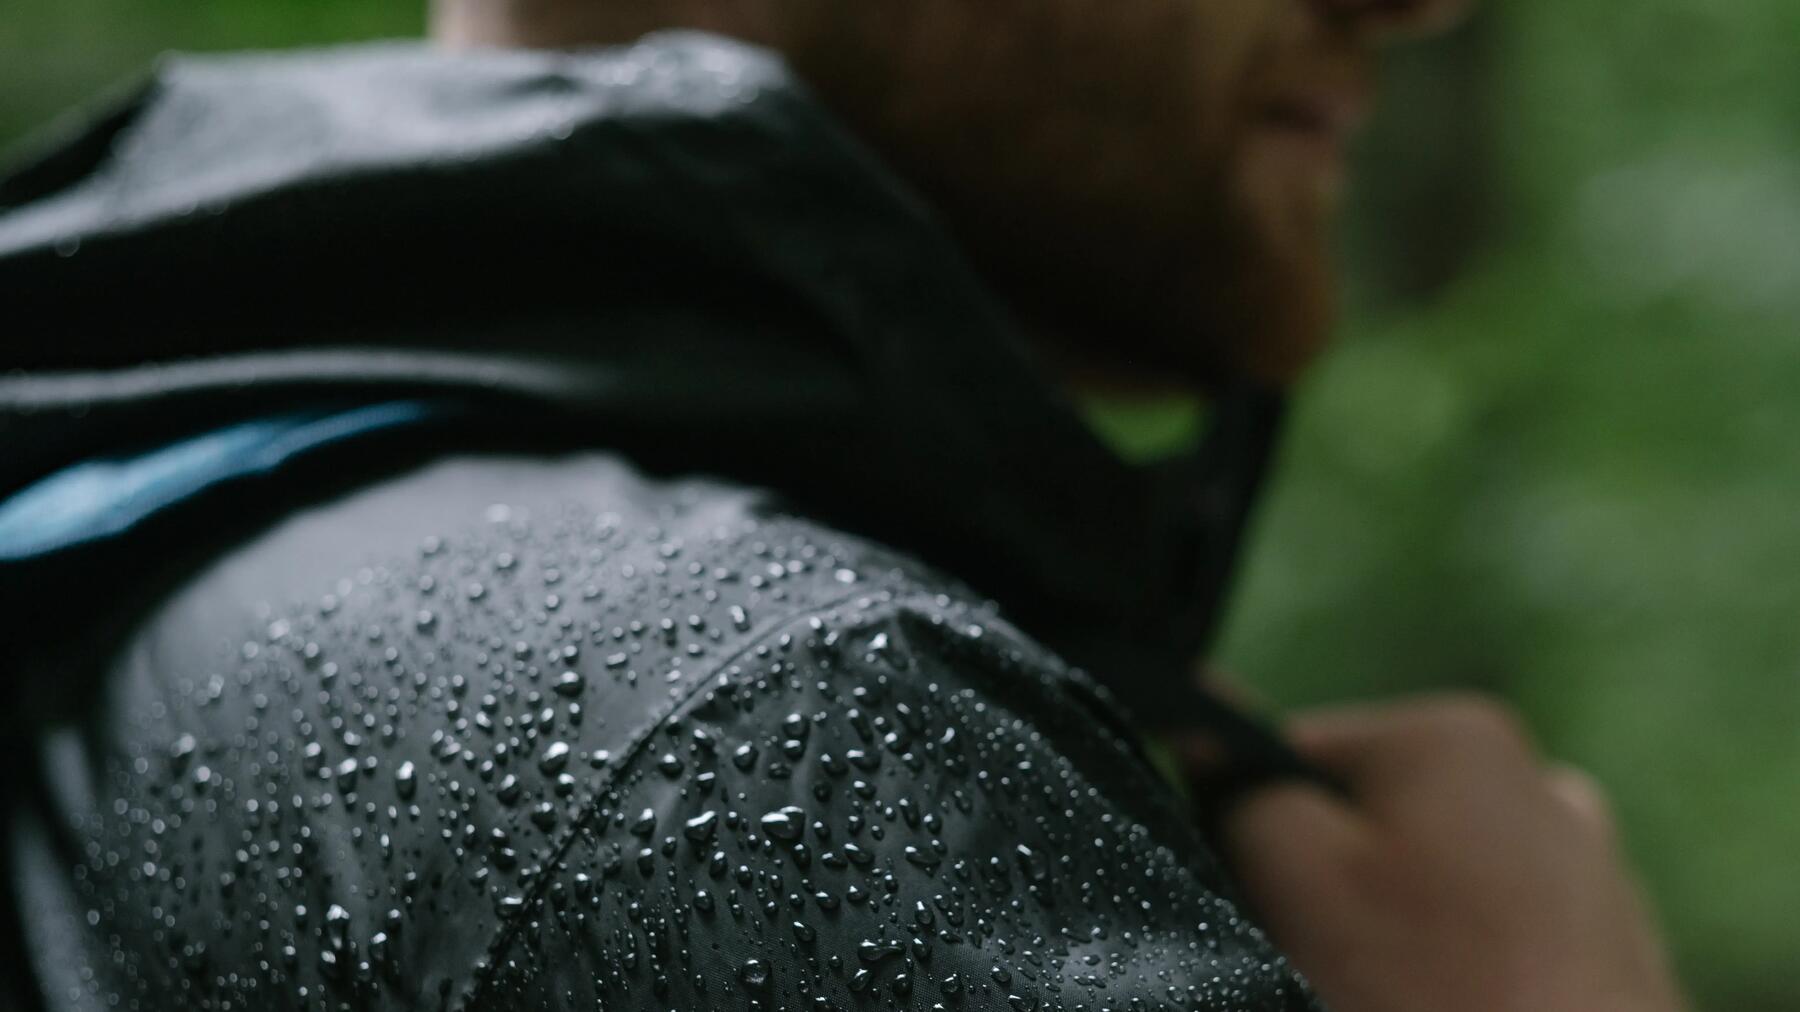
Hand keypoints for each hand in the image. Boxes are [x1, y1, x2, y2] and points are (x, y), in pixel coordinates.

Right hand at [1215, 694, 1686, 1011]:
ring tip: (1392, 1001)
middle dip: (1335, 891)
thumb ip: (1240, 790)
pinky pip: (1494, 954)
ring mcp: (1591, 879)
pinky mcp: (1612, 967)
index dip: (1252, 832)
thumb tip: (1207, 738)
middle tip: (1327, 965)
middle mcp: (1539, 786)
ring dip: (1397, 945)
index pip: (1290, 758)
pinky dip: (1462, 985)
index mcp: (1455, 737)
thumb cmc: (1427, 996)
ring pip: (1431, 897)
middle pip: (1368, 826)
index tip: (1264, 904)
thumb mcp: (1292, 875)